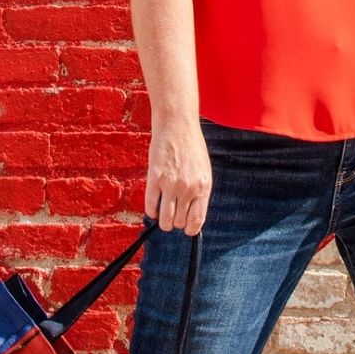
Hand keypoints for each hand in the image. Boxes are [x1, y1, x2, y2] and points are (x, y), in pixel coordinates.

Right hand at [144, 117, 212, 236]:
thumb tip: (191, 216)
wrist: (177, 124)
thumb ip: (198, 193)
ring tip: (163, 214)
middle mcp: (188, 188)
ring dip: (163, 221)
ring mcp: (171, 184)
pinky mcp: (154, 178)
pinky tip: (153, 207)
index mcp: (203, 187)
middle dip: (175, 222)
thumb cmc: (191, 147)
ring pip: (165, 220)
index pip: (197, 221)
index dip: (190, 229)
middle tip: (173, 213)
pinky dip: (151, 211)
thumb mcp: (202, 171)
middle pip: (179, 222)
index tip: (185, 227)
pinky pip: (151, 206)